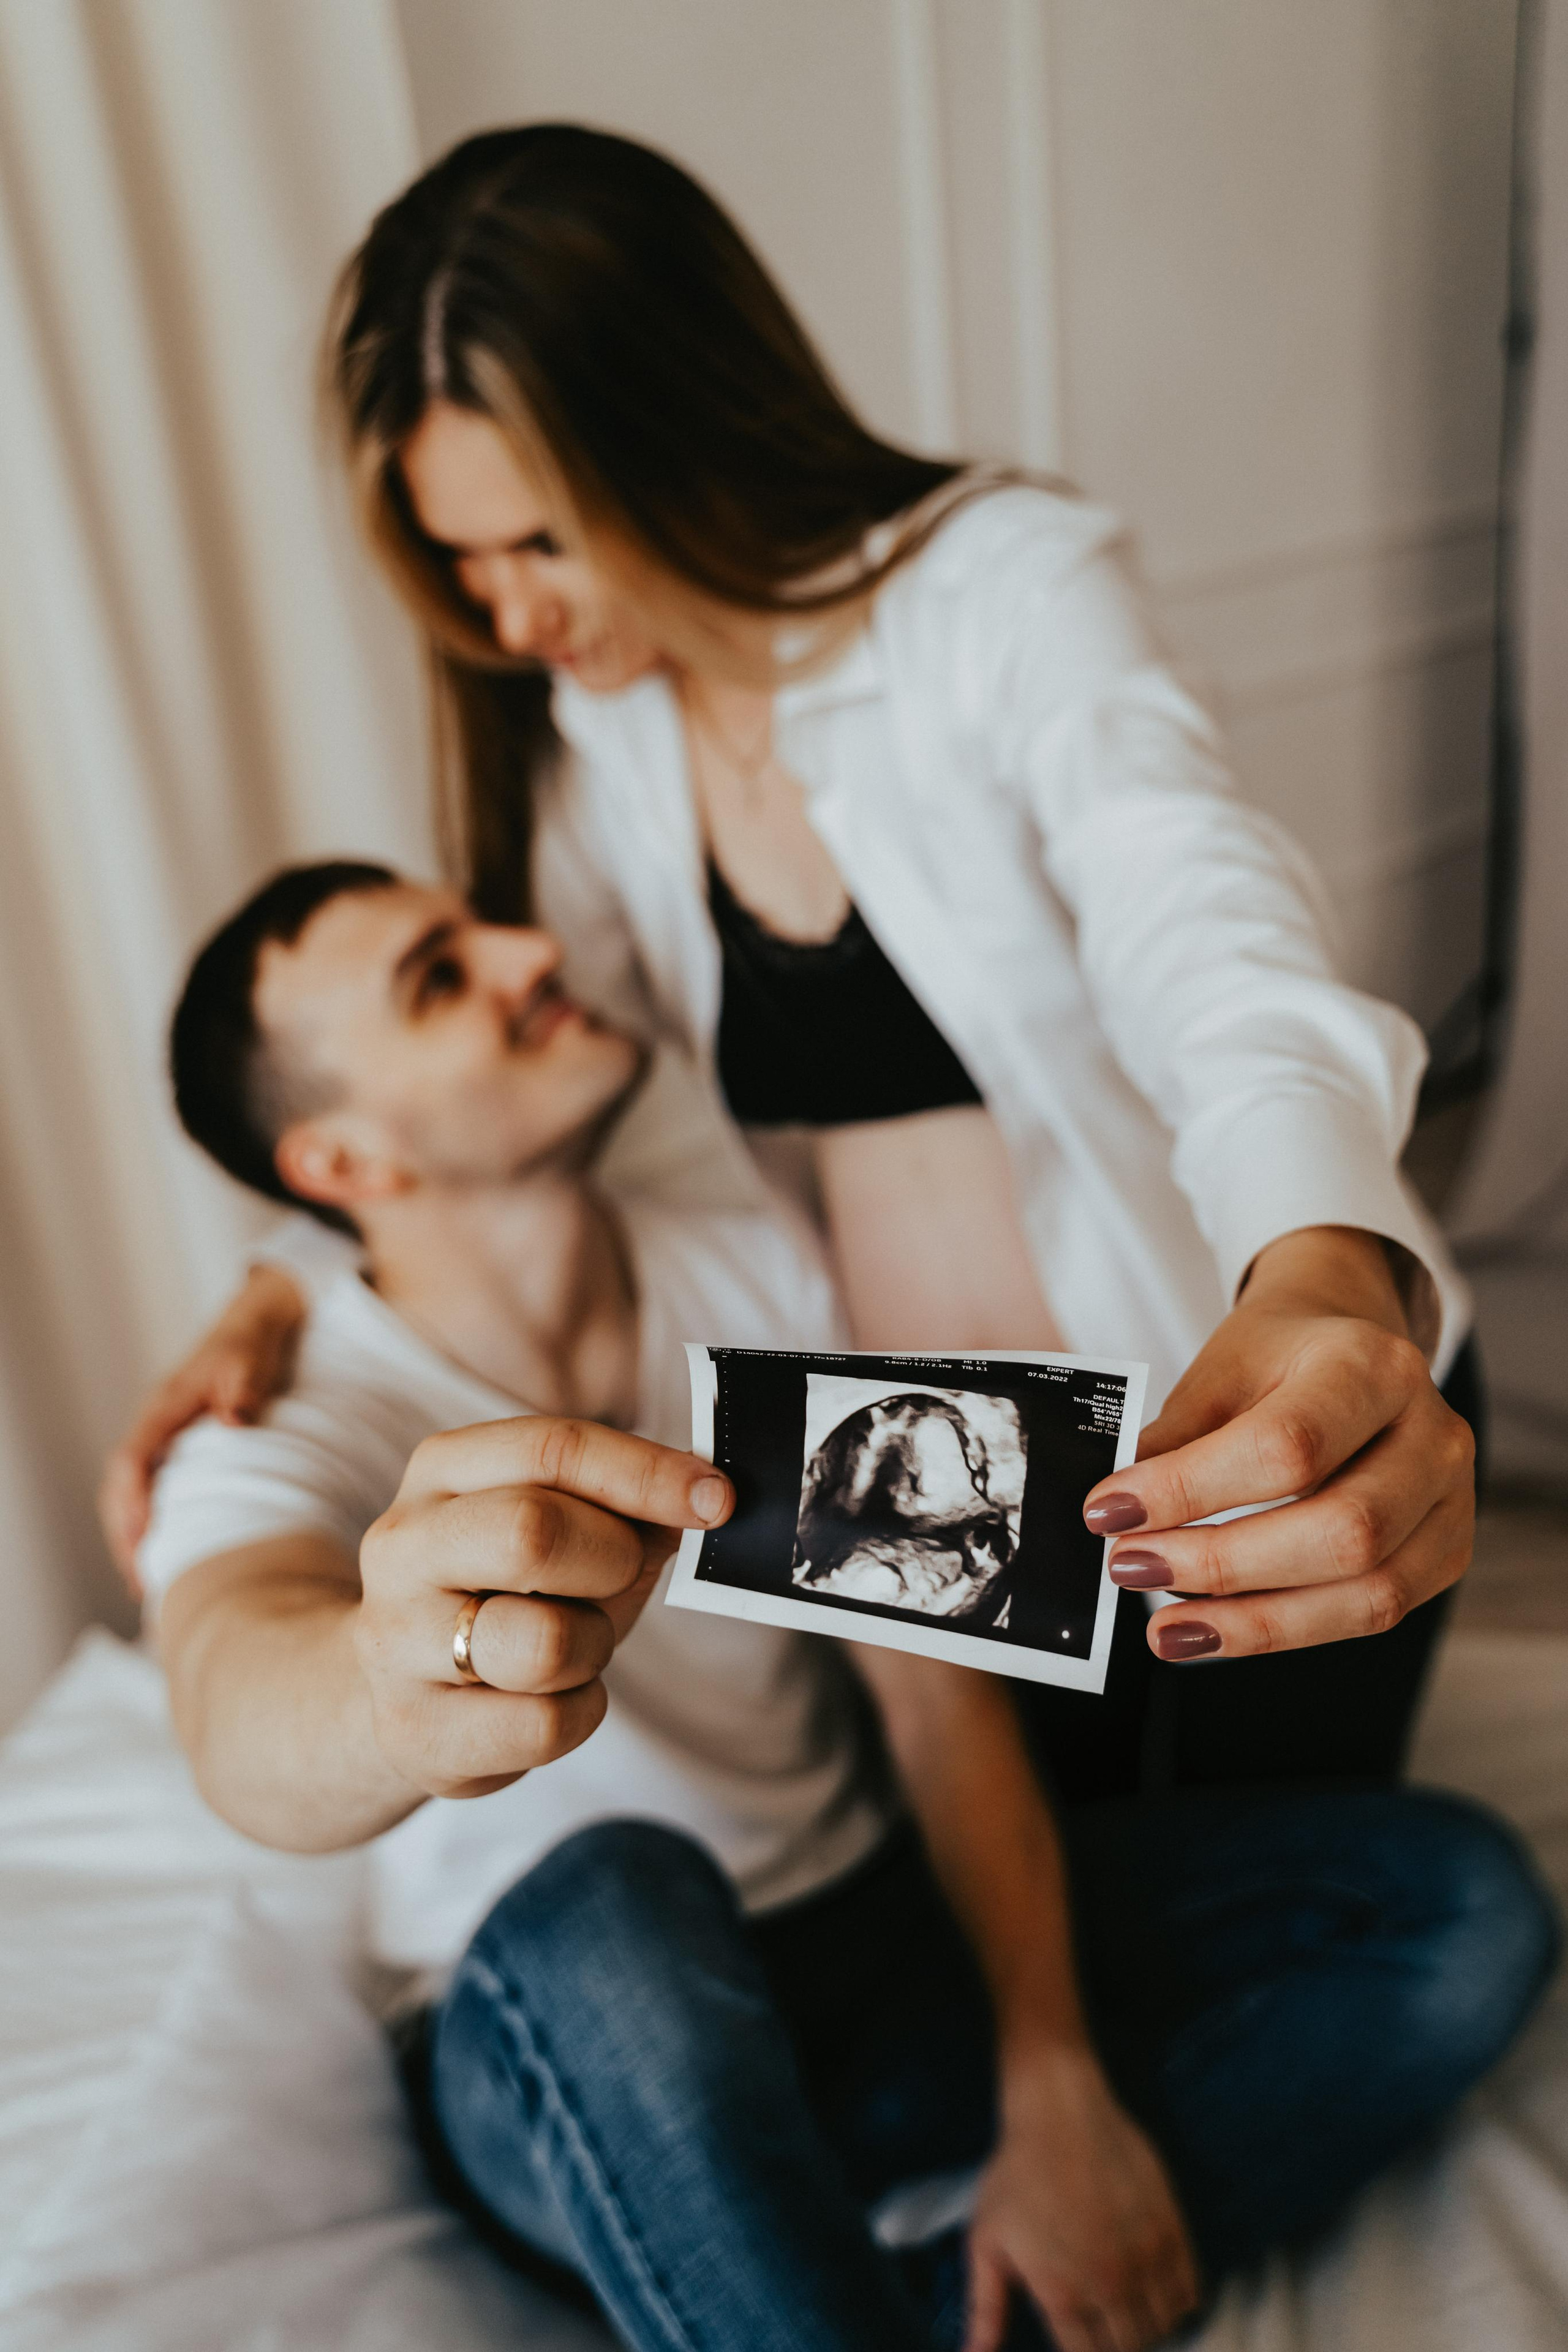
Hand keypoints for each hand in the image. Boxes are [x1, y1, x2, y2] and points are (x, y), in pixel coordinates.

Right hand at [99, 1264, 307, 1586]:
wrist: (258, 1320)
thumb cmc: (253, 1342)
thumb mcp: (251, 1359)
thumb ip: (244, 1388)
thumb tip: (234, 1423)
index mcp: (165, 1406)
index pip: (131, 1461)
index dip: (132, 1503)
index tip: (142, 1542)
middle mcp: (157, 1424)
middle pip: (121, 1487)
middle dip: (125, 1535)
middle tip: (141, 1582)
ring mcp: (166, 1435)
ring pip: (132, 1493)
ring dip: (135, 1535)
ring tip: (147, 1584)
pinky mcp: (180, 1446)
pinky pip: (153, 1488)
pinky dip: (153, 1522)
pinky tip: (167, 1553)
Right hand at [355, 1416, 731, 1798]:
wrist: (408, 1685)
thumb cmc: (509, 1590)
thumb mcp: (564, 1525)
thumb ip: (624, 1504)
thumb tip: (705, 1499)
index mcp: (441, 1471)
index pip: (552, 1447)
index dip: (646, 1473)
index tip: (716, 1499)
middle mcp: (403, 1547)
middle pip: (533, 1532)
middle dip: (611, 1559)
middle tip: (621, 1577)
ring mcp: (397, 1643)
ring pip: (545, 1643)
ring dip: (594, 1645)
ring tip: (574, 1642)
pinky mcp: (414, 1732)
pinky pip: (544, 1724)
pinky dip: (579, 1710)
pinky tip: (552, 1697)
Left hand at [965, 2047, 1198, 2351]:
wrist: (1058, 2111)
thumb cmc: (1015, 2174)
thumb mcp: (985, 2242)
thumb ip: (985, 2309)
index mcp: (1062, 2294)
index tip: (1080, 2337)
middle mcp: (1109, 2283)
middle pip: (1129, 2347)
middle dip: (1115, 2343)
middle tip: (1102, 2323)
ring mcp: (1146, 2256)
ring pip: (1162, 2326)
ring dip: (1147, 2327)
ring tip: (1128, 2311)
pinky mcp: (1171, 2228)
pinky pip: (1189, 2291)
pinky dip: (1177, 2303)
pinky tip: (1156, 2291)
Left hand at [1085, 1226, 1473, 1661]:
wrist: (1351, 1351)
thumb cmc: (1281, 1359)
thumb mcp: (1221, 1373)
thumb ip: (1177, 1440)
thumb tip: (1116, 1516)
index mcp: (1374, 1366)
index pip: (1287, 1446)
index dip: (1192, 1489)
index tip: (1108, 1511)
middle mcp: (1433, 1434)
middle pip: (1342, 1530)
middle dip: (1223, 1564)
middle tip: (1130, 1566)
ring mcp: (1450, 1500)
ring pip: (1367, 1591)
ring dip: (1254, 1621)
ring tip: (1165, 1629)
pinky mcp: (1445, 1553)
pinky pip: (1371, 1612)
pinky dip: (1286, 1630)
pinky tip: (1216, 1632)